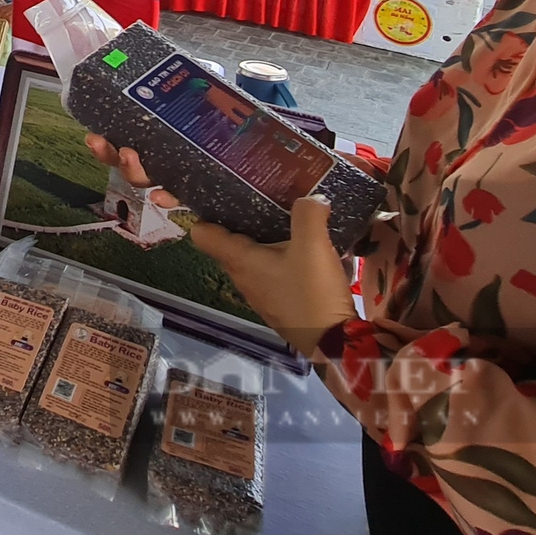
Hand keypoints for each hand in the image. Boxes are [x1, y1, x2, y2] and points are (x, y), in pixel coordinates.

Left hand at [85, 135, 354, 356]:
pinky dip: (275, 252)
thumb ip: (308, 214)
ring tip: (279, 211)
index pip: (201, 232)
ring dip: (258, 236)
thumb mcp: (313, 246)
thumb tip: (310, 194)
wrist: (335, 344)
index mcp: (238, 259)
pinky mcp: (278, 299)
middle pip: (225, 239)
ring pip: (248, 254)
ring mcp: (258, 290)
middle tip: (254, 192)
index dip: (200, 210)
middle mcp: (241, 274)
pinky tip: (298, 241)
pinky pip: (268, 267)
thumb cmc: (311, 294)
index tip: (210, 189)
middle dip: (234, 217)